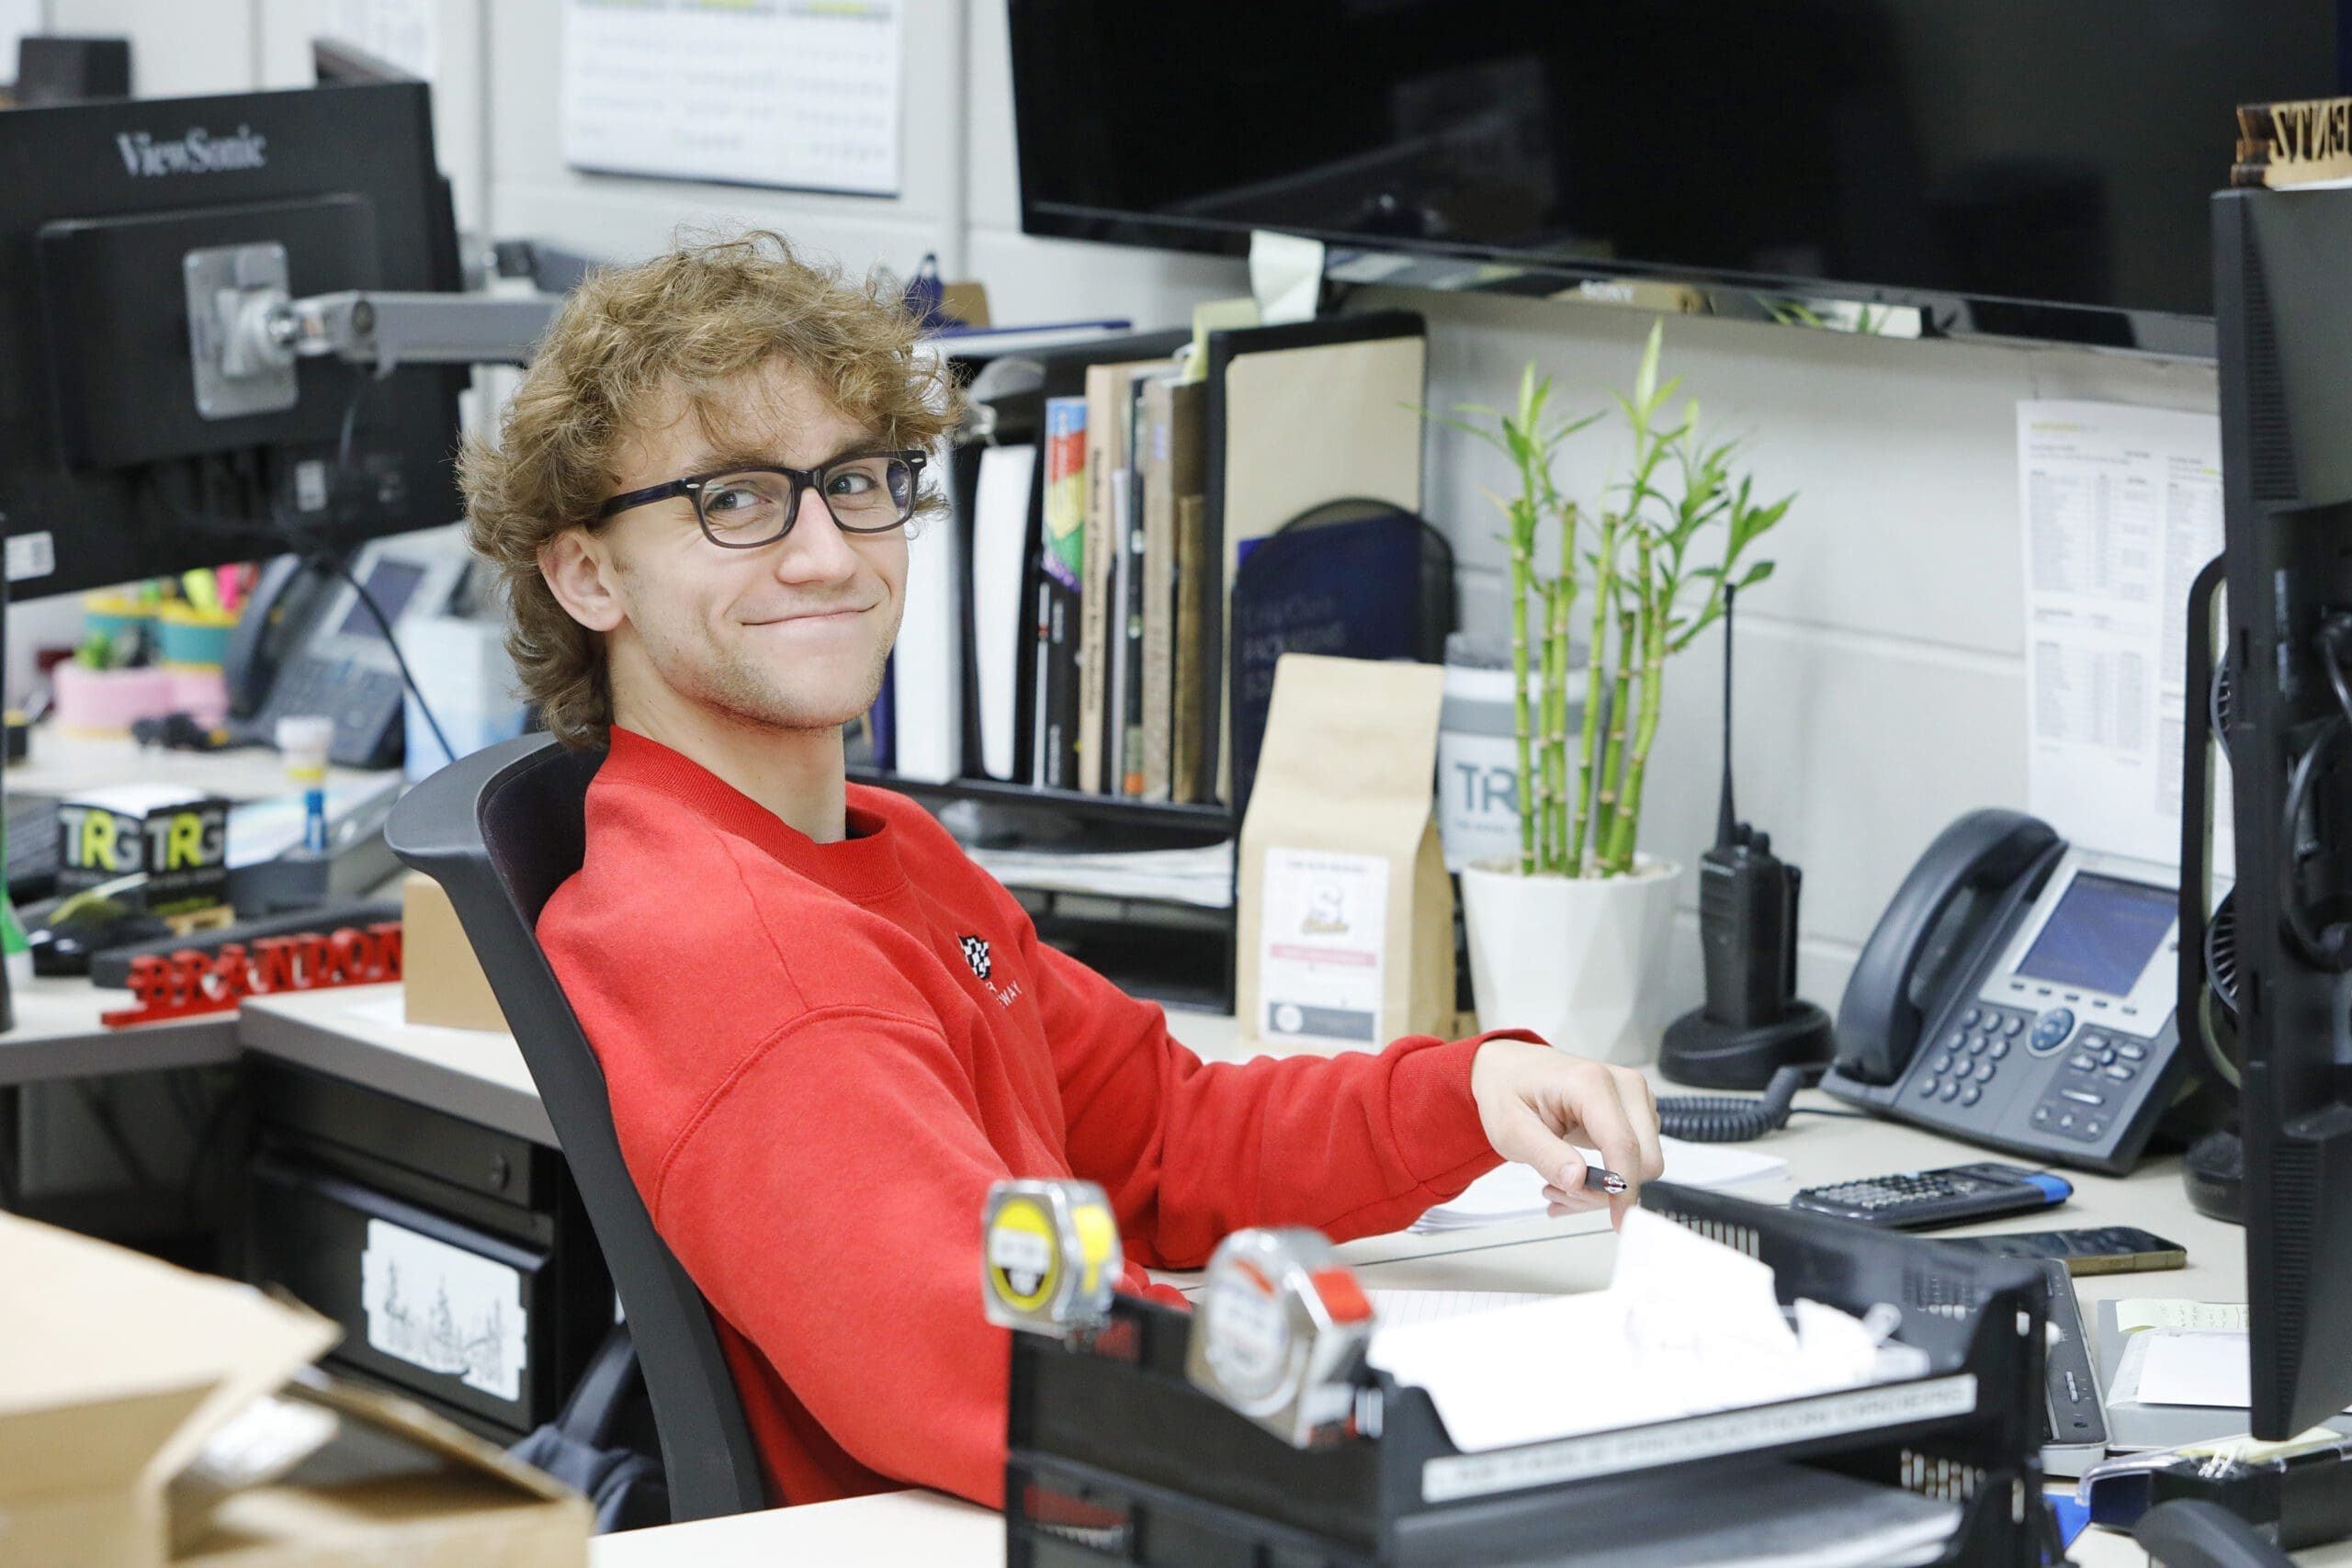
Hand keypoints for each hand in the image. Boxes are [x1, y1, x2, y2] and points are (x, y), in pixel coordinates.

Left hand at [1468, 1039, 1663, 1227]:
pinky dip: (1608, 1177)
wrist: (1511, 1070)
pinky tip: (1574, 1174)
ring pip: (1643, 1164)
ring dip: (1604, 1187)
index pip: (1623, 1145)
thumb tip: (1579, 1181)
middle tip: (1561, 1193)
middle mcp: (1623, 1085)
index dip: (1622, 1189)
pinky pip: (1637, 1158)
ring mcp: (1635, 1097)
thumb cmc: (1508, 1092)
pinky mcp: (1637, 1111)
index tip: (1617, 1222)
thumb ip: (1546, 1155)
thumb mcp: (1511, 1129)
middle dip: (1608, 1190)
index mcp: (1591, 1083)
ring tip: (1560, 1183)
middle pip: (1645, 1159)